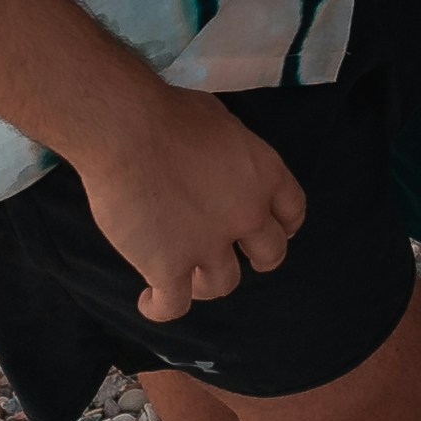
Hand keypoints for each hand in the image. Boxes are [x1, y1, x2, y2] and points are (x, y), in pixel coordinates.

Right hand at [65, 85, 305, 324]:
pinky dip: (160, 307)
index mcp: (264, 175)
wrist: (127, 129)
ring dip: (206, 281)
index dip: (282, 226)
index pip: (292, 211)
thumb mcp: (220, 121)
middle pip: (270, 254)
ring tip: (184, 276)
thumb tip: (218, 161)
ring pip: (223, 284)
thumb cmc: (166, 113)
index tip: (269, 229)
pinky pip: (173, 305)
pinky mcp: (169, 267)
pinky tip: (149, 301)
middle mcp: (247, 215)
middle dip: (256, 258)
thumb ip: (230, 154)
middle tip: (233, 256)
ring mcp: (209, 246)